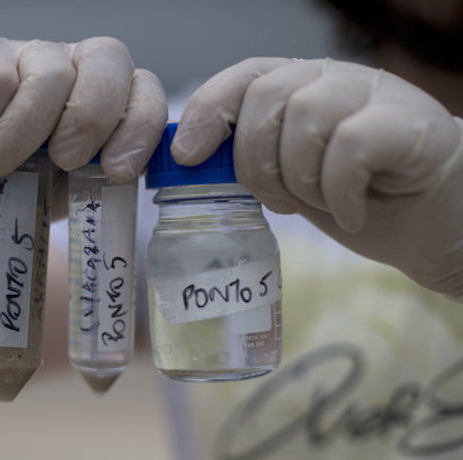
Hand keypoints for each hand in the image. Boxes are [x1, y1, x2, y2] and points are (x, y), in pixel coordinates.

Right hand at [0, 32, 166, 251]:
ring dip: (19, 134)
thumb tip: (123, 171)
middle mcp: (64, 71)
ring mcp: (18, 56)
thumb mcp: (53, 200)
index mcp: (95, 107)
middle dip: (92, 118)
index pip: (143, 91)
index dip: (144, 125)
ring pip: (49, 71)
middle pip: (109, 58)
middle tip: (64, 161)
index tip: (120, 172)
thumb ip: (91, 182)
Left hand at [172, 57, 462, 298]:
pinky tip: (349, 214)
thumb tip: (192, 162)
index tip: (185, 156)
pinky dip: (338, 193)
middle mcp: (335, 80)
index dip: (209, 110)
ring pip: (305, 119)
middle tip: (278, 201)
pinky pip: (350, 148)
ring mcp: (375, 96)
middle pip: (267, 98)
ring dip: (300, 180)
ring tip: (320, 206)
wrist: (434, 222)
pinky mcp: (409, 124)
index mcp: (302, 88)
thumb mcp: (292, 181)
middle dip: (256, 161)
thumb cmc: (357, 198)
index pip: (244, 77)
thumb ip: (254, 162)